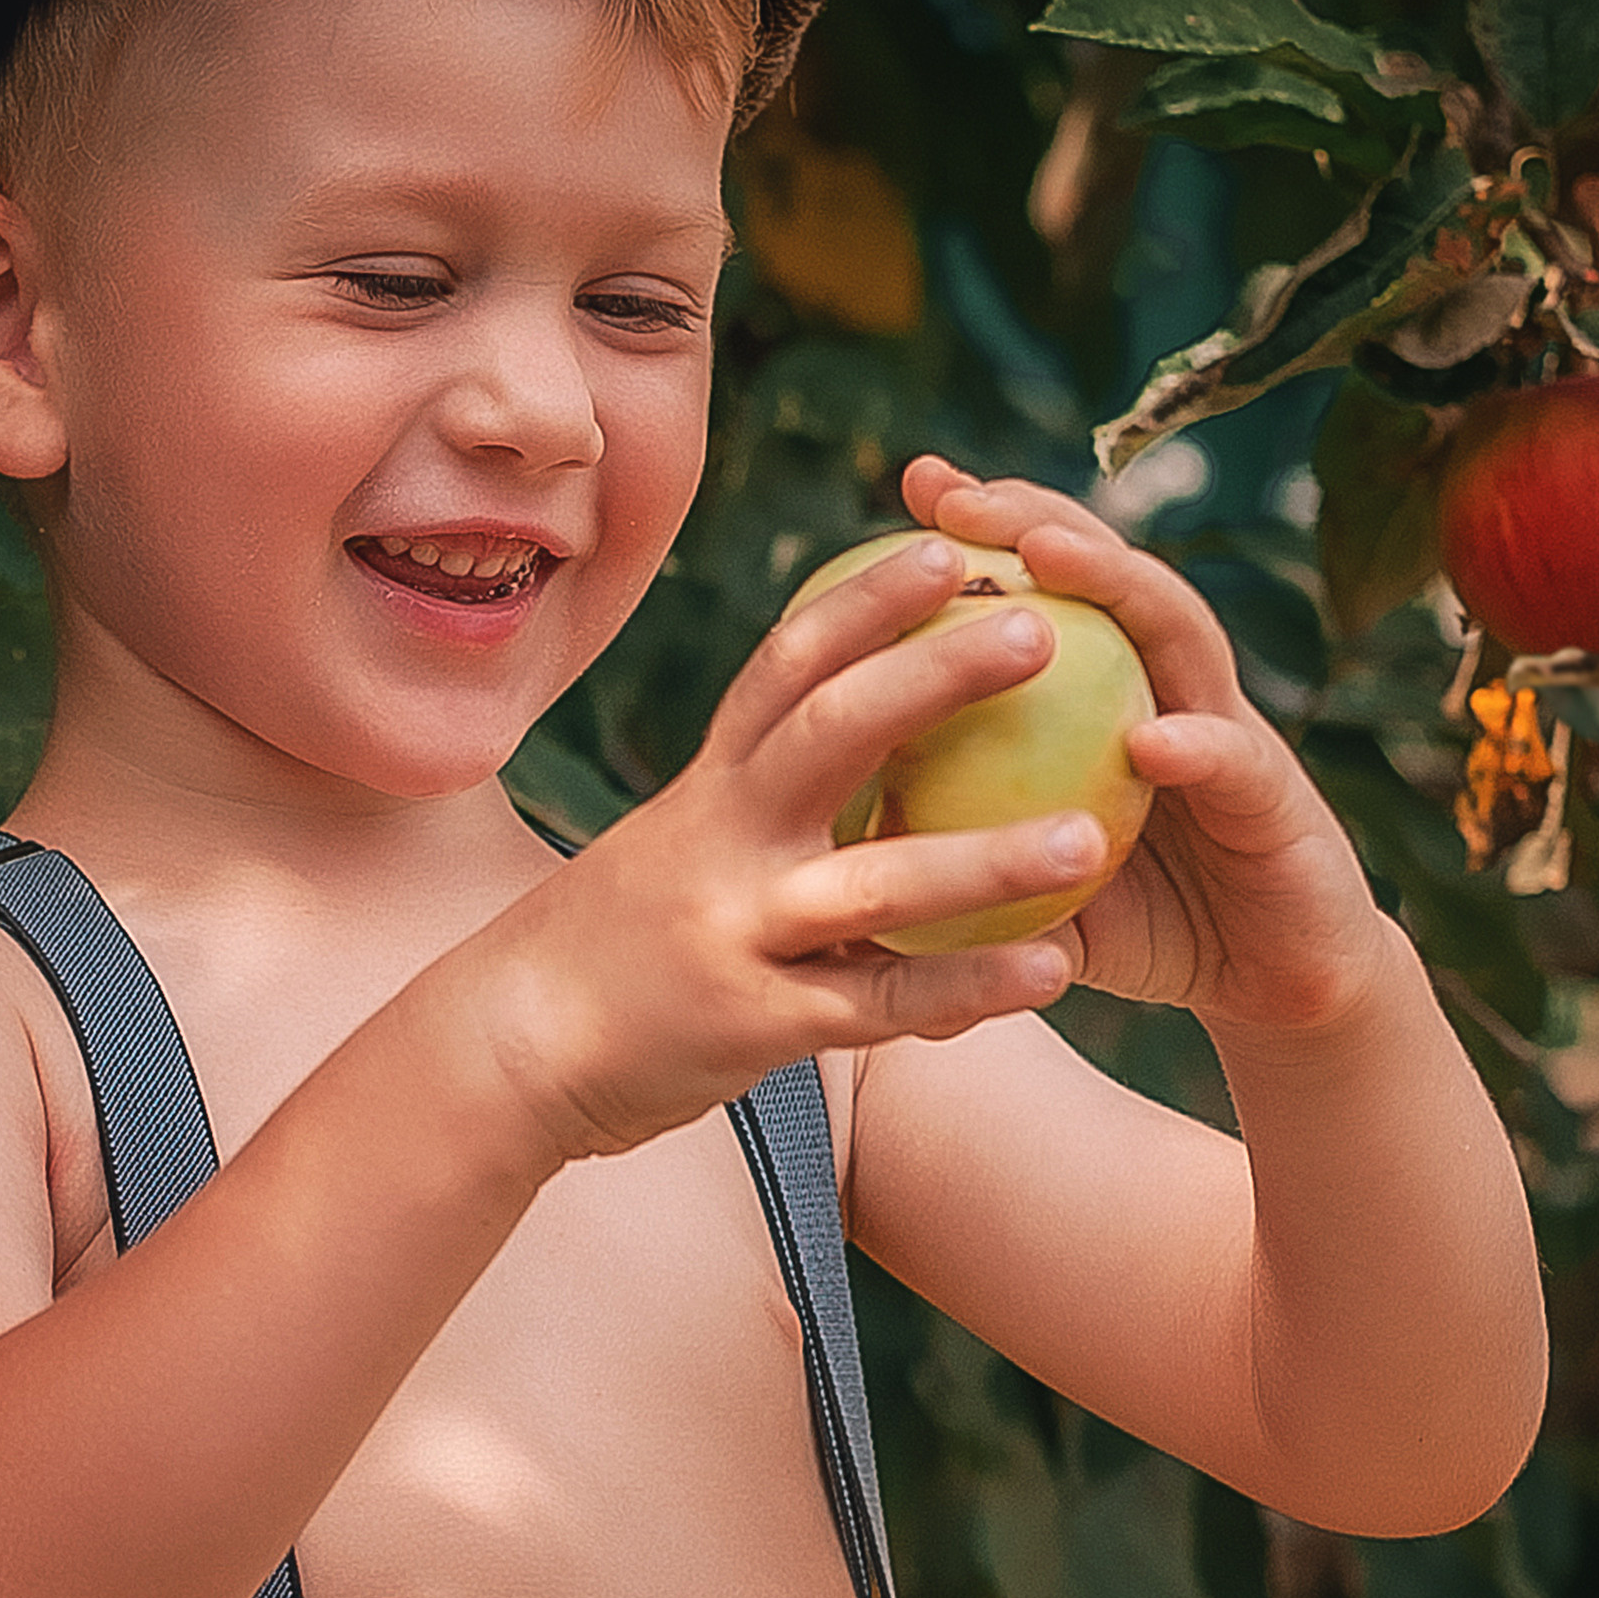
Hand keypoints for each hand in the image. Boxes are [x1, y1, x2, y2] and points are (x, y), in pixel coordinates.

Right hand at [456, 532, 1121, 1160]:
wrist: (507, 1048)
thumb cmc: (614, 944)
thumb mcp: (675, 846)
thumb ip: (760, 799)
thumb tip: (864, 738)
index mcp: (709, 787)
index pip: (787, 668)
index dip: (866, 603)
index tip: (945, 549)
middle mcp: (720, 839)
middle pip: (832, 733)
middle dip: (935, 675)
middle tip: (1040, 629)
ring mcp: (735, 929)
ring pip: (875, 882)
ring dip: (988, 858)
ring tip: (1091, 837)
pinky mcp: (752, 1022)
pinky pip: (877, 1002)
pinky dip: (967, 988)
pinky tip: (1052, 970)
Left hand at [896, 454, 1392, 1037]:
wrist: (1273, 992)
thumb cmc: (1144, 924)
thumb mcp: (1029, 884)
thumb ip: (959, 848)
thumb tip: (838, 837)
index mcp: (1113, 697)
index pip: (1052, 591)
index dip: (991, 529)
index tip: (916, 483)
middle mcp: (1174, 691)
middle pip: (1113, 578)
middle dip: (1039, 518)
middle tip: (960, 492)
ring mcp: (1232, 737)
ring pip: (1181, 635)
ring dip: (1118, 587)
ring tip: (1048, 556)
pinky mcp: (1282, 806)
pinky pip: (1235, 766)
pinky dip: (1196, 748)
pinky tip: (1150, 740)